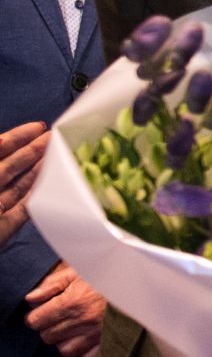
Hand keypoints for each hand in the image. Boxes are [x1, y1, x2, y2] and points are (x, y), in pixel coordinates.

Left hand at [0, 122, 48, 244]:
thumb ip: (1, 168)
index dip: (16, 137)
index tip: (38, 127)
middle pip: (10, 166)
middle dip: (33, 151)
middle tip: (56, 138)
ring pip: (18, 186)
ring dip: (39, 171)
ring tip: (60, 157)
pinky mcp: (2, 229)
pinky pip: (23, 210)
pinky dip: (37, 197)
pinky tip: (51, 185)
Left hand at [25, 261, 104, 356]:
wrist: (138, 280)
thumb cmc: (107, 274)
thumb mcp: (78, 271)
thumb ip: (52, 284)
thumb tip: (30, 299)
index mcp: (71, 302)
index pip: (35, 321)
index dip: (35, 317)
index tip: (41, 313)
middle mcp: (82, 320)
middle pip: (48, 337)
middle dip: (49, 329)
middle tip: (58, 319)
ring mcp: (96, 333)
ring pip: (66, 351)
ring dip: (65, 342)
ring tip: (72, 331)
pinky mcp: (109, 341)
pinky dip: (84, 355)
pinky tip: (85, 344)